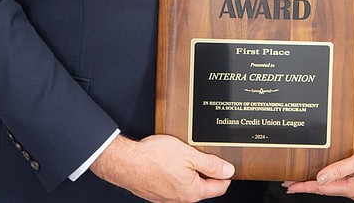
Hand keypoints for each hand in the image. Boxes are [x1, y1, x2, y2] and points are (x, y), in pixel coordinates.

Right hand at [90, 135, 233, 202]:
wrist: (126, 162)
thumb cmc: (153, 157)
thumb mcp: (189, 155)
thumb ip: (211, 164)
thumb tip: (228, 170)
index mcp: (193, 192)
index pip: (220, 187)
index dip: (225, 173)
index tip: (225, 164)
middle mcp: (181, 199)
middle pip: (204, 186)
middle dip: (206, 171)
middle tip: (201, 155)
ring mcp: (167, 198)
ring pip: (187, 185)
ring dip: (189, 171)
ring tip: (183, 156)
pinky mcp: (156, 193)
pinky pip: (173, 184)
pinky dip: (175, 174)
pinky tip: (169, 162)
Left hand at [283, 141, 353, 199]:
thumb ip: (337, 169)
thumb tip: (319, 178)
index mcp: (349, 188)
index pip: (320, 188)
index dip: (303, 186)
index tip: (289, 186)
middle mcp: (352, 190)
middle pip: (323, 189)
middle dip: (305, 186)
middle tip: (289, 183)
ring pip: (330, 186)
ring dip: (315, 183)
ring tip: (301, 181)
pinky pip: (337, 182)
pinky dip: (326, 179)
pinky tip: (322, 177)